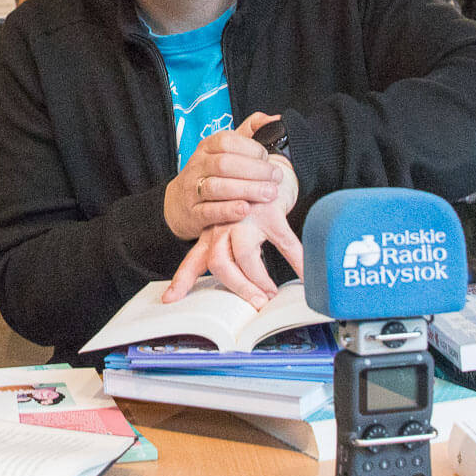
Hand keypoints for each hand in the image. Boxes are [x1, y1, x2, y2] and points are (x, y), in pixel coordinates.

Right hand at [162, 113, 284, 240]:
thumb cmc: (210, 174)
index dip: (250, 148)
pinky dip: (228, 210)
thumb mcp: (225, 150)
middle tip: (276, 177)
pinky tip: (245, 210)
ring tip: (269, 193)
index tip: (268, 158)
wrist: (178, 204)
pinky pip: (208, 211)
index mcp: (207, 147)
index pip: (226, 141)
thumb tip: (275, 119)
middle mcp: (198, 166)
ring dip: (246, 190)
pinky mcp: (193, 213)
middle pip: (223, 164)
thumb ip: (249, 132)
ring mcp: (192, 190)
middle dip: (254, 170)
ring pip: (216, 187)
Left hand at [162, 152, 302, 309]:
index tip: (170, 298)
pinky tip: (305, 276)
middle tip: (255, 302)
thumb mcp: (229, 230)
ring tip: (272, 293)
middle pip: (220, 263)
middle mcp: (224, 226)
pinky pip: (284, 244)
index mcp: (212, 234)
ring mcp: (246, 219)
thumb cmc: (248, 208)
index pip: (194, 260)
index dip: (182, 280)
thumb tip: (234, 288)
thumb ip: (224, 255)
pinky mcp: (270, 213)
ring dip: (260, 280)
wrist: (268, 173)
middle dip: (238, 287)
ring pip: (245, 256)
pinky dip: (297, 263)